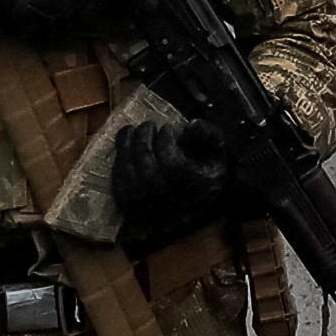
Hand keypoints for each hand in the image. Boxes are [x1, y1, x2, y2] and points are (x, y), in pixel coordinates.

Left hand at [110, 112, 242, 248]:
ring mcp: (150, 208)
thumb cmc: (207, 168)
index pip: (173, 166)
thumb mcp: (216, 149)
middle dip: (144, 141)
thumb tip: (189, 125)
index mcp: (193, 187)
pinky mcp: (134, 210)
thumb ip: (207, 134)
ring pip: (130, 178)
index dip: (166, 143)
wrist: (199, 198)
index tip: (167, 128)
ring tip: (130, 131)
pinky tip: (123, 148)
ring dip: (126, 149)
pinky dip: (118, 165)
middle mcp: (170, 201)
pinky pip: (119, 187)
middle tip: (148, 125)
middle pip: (148, 170)